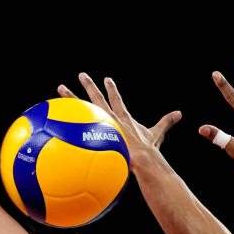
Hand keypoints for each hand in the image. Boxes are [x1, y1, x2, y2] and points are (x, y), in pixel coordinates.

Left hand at [57, 73, 179, 170]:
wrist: (140, 158)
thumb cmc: (148, 149)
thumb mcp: (157, 134)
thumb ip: (166, 123)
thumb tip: (179, 114)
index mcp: (123, 117)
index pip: (116, 99)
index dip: (112, 89)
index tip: (106, 79)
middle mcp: (110, 118)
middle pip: (97, 98)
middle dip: (89, 85)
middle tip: (81, 75)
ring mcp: (100, 126)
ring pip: (82, 108)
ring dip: (70, 98)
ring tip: (59, 89)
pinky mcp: (94, 135)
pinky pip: (76, 129)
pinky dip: (66, 126)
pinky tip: (54, 120)